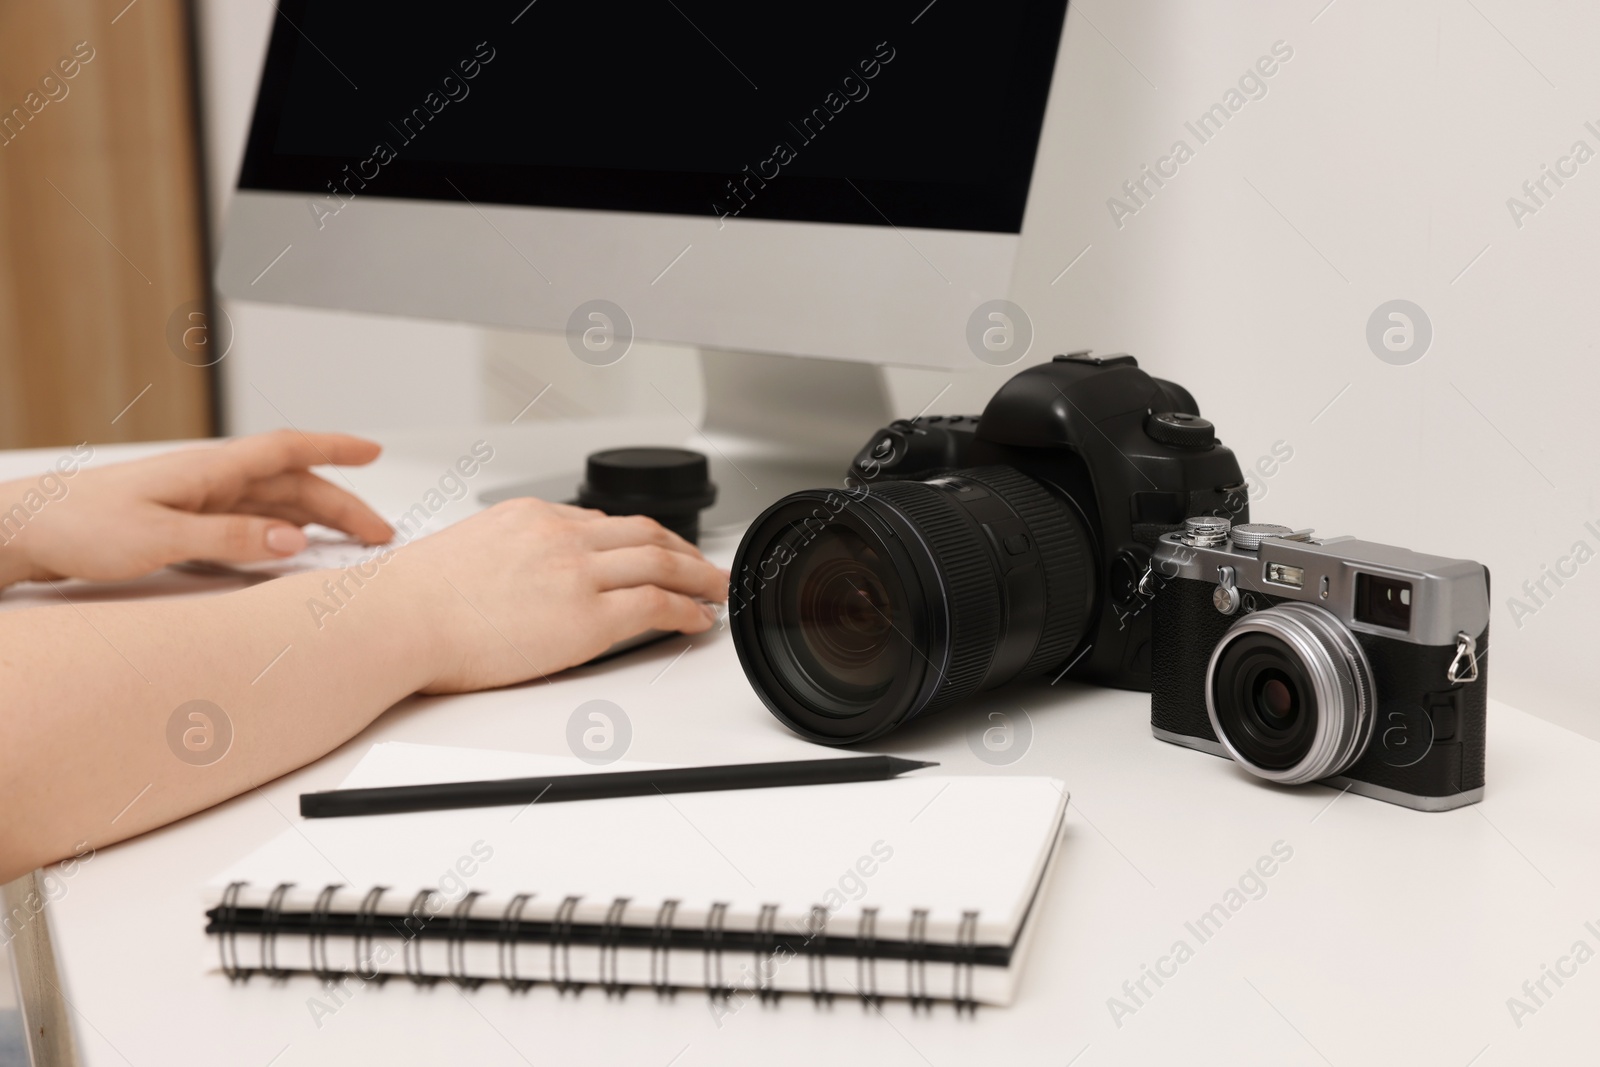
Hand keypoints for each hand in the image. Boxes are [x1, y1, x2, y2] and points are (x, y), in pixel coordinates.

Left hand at [0, 430, 392, 585]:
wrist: (23, 530)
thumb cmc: (77, 525)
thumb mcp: (158, 538)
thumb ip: (230, 539)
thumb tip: (292, 541)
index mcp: (208, 470)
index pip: (287, 450)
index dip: (335, 449)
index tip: (373, 452)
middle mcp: (209, 479)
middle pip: (292, 484)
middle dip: (341, 504)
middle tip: (378, 533)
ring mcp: (198, 499)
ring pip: (275, 504)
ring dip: (317, 520)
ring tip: (350, 543)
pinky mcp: (184, 521)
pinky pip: (250, 523)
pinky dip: (282, 535)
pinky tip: (291, 551)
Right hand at [383, 497, 729, 691]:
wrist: (395, 619)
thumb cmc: (411, 599)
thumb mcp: (465, 551)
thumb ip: (505, 554)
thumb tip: (515, 579)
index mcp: (531, 517)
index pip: (601, 523)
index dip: (639, 540)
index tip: (653, 551)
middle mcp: (561, 535)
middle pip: (646, 532)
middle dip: (684, 548)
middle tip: (705, 564)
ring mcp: (577, 574)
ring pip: (662, 562)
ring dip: (699, 575)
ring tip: (718, 589)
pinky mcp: (587, 617)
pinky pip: (656, 605)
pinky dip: (688, 609)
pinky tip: (699, 618)